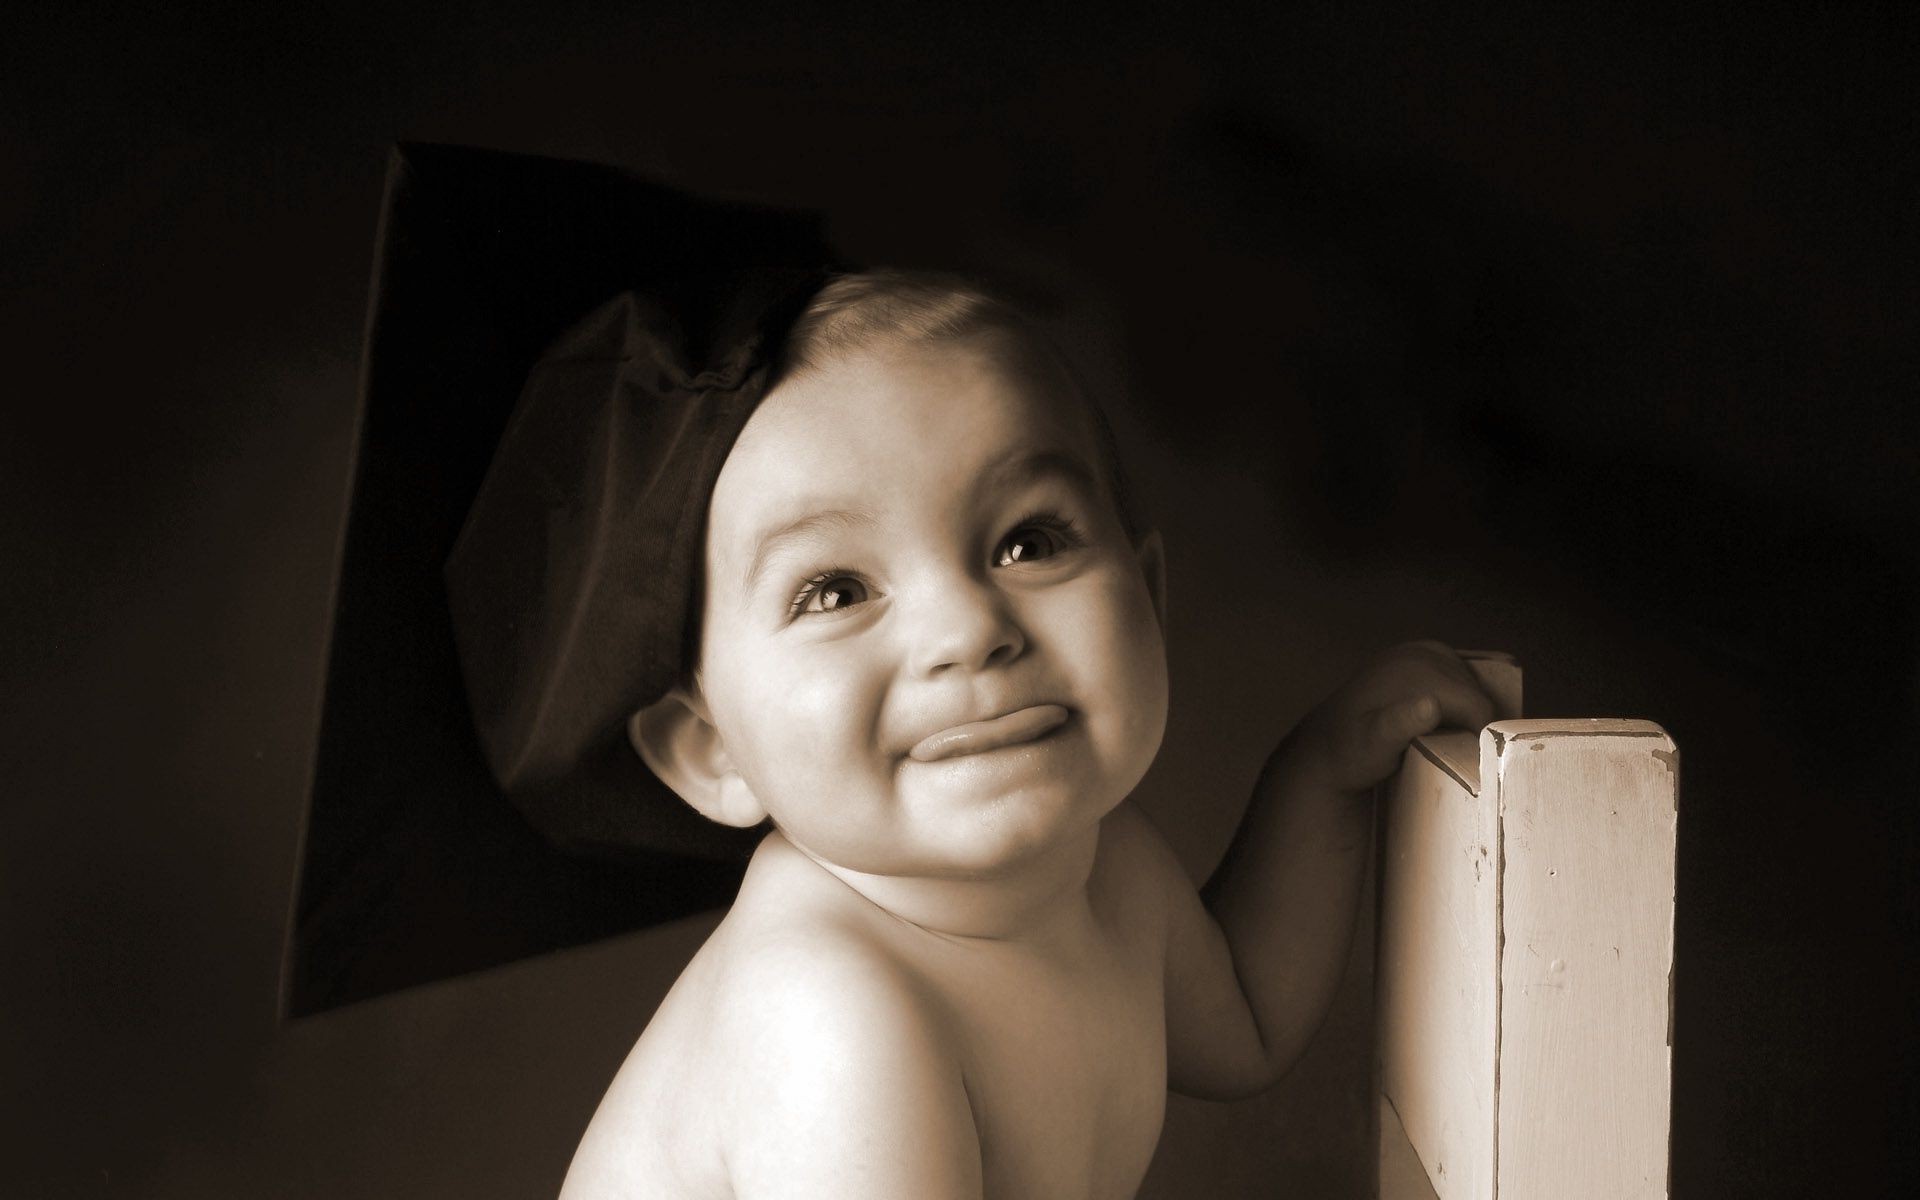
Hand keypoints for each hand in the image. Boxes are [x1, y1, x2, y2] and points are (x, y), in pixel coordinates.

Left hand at [1289, 640, 1496, 792]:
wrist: (1324, 745)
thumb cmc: (1351, 752)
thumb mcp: (1374, 746)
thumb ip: (1400, 725)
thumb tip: (1431, 705)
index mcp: (1417, 672)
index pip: (1476, 704)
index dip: (1485, 736)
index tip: (1478, 762)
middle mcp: (1421, 653)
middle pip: (1477, 690)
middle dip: (1480, 721)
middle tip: (1470, 754)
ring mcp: (1419, 649)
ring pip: (1471, 679)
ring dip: (1472, 706)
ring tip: (1461, 738)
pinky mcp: (1417, 654)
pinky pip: (1458, 667)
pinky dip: (1466, 684)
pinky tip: (1462, 704)